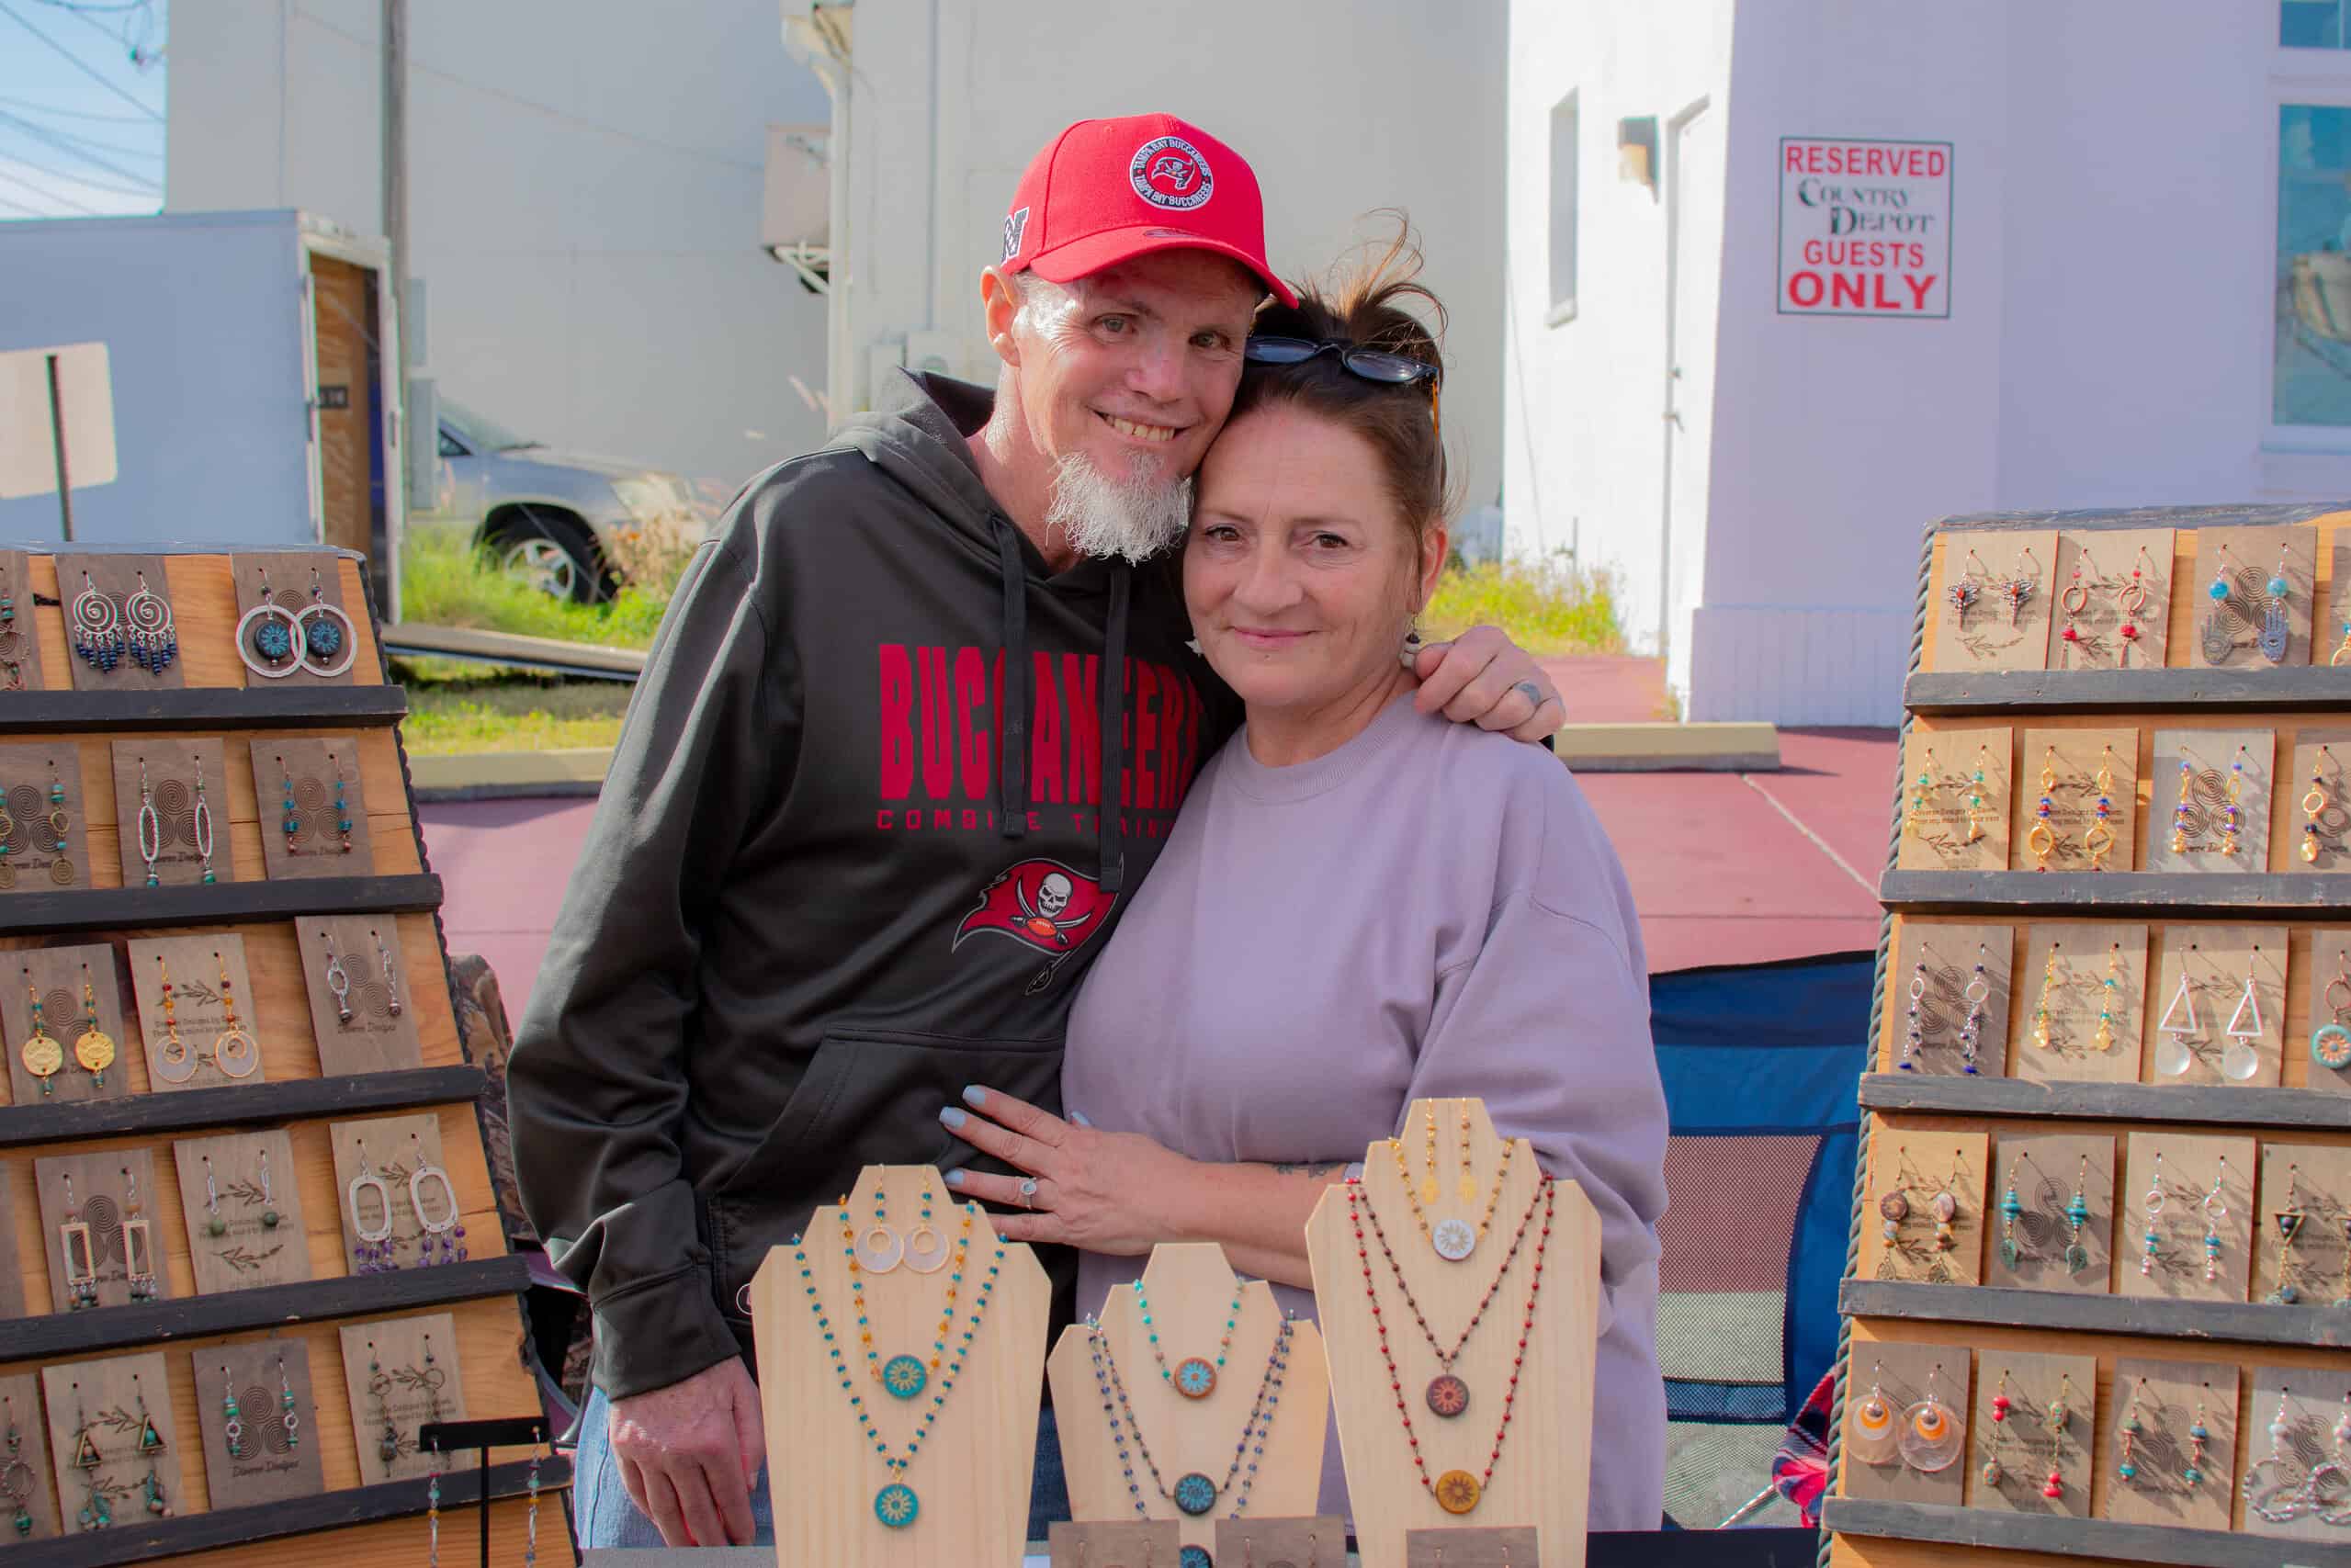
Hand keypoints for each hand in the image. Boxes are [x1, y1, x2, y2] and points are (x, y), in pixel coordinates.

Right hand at [606, 1356, 764, 1547]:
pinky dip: (649, 1511)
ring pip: (664, 1510)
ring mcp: (648, 1453)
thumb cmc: (707, 1363)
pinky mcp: (624, 1447)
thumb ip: (753, 1440)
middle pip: (697, 1512)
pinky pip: (637, 1490)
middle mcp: (679, 1454)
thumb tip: (749, 1484)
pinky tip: (661, 1521)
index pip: (729, 1497)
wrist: (655, 1337)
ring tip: (690, 1551)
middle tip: (719, 1554)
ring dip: (678, 1537)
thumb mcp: (745, 1393)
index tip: (742, 1540)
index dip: (737, 1524)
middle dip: (711, 1540)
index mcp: (714, 1441)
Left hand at [938, 1087, 1193, 1254]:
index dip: (998, 1105)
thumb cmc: (1157, 1169)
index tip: (972, 1093)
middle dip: (977, 1131)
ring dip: (979, 1181)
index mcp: (1077, 1142)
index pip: (1029, 1119)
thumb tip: (1072, 1121)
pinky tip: (981, 1223)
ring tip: (950, 1174)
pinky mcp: (1071, 1230)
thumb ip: (1091, 1134)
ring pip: (1013, 1189)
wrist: (1179, 1203)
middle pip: (1012, 1147)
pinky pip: (1031, 1229)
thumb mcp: (1123, 1141)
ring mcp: (1065, 1200)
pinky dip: (1005, 1227)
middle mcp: (1065, 1169)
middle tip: (948, 1118)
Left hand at [1411, 624, 1563, 741]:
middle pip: (1481, 694)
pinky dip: (1517, 734)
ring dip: (1486, 723)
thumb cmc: (1460, 681)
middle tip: (1452, 714)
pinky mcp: (1555, 705)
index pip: (1462, 664)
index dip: (1436, 690)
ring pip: (1512, 710)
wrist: (1498, 694)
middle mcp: (1517, 655)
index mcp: (1487, 638)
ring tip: (1478, 719)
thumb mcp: (1440, 666)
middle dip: (1458, 711)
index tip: (1422, 706)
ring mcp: (1540, 680)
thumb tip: (1425, 664)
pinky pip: (1538, 724)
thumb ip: (1429, 662)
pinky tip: (1503, 730)